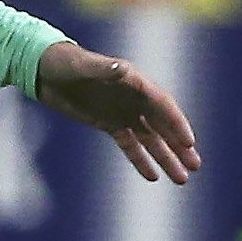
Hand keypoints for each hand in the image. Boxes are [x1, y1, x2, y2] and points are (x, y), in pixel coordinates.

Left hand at [34, 41, 200, 183]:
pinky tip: (153, 177)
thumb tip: (122, 71)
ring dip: (166, 157)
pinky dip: (141, 160)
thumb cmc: (64, 62)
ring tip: (182, 178)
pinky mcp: (109, 124)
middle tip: (196, 166)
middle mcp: (133, 98)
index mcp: (133, 81)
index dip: (176, 123)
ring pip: (150, 139)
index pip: (162, 105)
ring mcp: (123, 112)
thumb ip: (103, 69)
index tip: (188, 142)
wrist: (45, 70)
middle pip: (162, 125)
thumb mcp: (82, 65)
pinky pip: (130, 145)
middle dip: (179, 146)